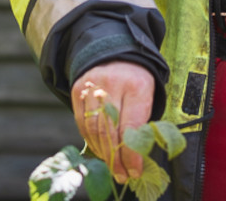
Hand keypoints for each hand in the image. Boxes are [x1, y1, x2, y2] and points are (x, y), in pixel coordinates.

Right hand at [72, 61, 155, 180]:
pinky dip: (90, 140)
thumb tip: (136, 157)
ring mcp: (91, 86)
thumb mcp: (148, 95)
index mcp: (137, 85)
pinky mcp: (77, 89)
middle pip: (109, 131)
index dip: (131, 153)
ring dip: (102, 152)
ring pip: (93, 128)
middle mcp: (112, 84)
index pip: (131, 127)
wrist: (116, 51)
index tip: (134, 171)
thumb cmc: (137, 79)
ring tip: (112, 166)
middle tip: (121, 175)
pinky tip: (99, 150)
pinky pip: (81, 122)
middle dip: (116, 158)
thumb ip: (142, 122)